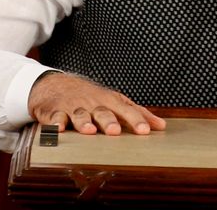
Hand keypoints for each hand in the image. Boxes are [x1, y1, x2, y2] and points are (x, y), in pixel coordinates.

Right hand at [28, 72, 165, 135]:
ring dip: (84, 122)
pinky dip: (55, 124)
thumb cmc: (92, 97)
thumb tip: (161, 125)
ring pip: (80, 114)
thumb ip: (137, 113)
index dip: (136, 120)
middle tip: (115, 131)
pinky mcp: (54, 112)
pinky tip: (58, 129)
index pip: (126, 110)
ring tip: (89, 131)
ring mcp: (73, 107)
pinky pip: (54, 118)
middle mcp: (93, 103)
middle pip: (103, 111)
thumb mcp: (115, 101)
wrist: (57, 85)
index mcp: (110, 101)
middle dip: (109, 121)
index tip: (145, 131)